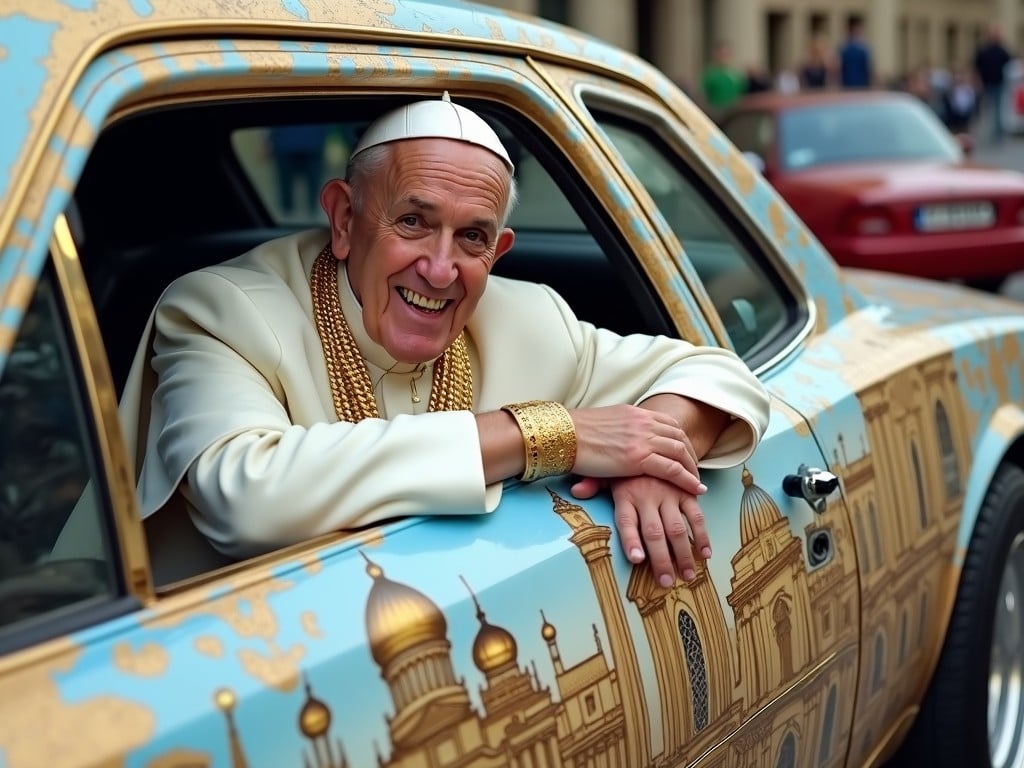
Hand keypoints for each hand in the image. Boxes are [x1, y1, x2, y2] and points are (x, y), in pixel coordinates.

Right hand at [569, 405, 704, 494]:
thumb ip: (617, 431)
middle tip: (694, 471)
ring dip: (692, 468)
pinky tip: (694, 489)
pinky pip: (672, 469)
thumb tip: (617, 439)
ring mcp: (642, 439)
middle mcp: (643, 422)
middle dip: (690, 455)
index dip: (680, 440)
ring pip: (680, 452)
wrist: (562, 436)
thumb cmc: (573, 434)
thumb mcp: (602, 424)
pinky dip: (687, 479)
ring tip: (696, 482)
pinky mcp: (638, 458)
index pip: (669, 423)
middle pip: (679, 437)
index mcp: (635, 413)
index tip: (684, 453)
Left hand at [573, 474, 710, 586]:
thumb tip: (575, 491)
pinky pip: (696, 515)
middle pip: (654, 533)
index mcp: (626, 494)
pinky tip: (705, 553)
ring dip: (683, 554)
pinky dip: (702, 535)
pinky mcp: (685, 492)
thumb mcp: (607, 470)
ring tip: (687, 576)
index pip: (627, 521)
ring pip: (677, 528)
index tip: (636, 560)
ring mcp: (669, 494)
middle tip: (666, 582)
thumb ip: (593, 484)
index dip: (631, 541)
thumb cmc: (626, 464)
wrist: (653, 439)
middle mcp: (648, 496)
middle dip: (661, 560)